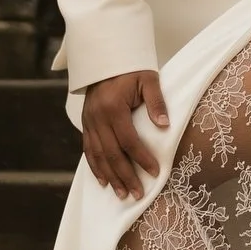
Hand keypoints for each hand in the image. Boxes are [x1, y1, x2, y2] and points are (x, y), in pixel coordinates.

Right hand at [81, 70, 169, 201]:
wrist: (106, 55)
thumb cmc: (131, 67)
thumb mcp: (148, 79)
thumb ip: (156, 102)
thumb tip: (164, 126)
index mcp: (113, 107)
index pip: (129, 140)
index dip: (142, 159)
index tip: (154, 173)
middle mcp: (97, 117)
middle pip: (111, 153)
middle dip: (125, 176)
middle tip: (138, 194)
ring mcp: (89, 120)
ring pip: (98, 155)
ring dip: (110, 176)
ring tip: (122, 194)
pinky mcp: (86, 122)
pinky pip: (88, 149)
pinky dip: (95, 166)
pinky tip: (103, 181)